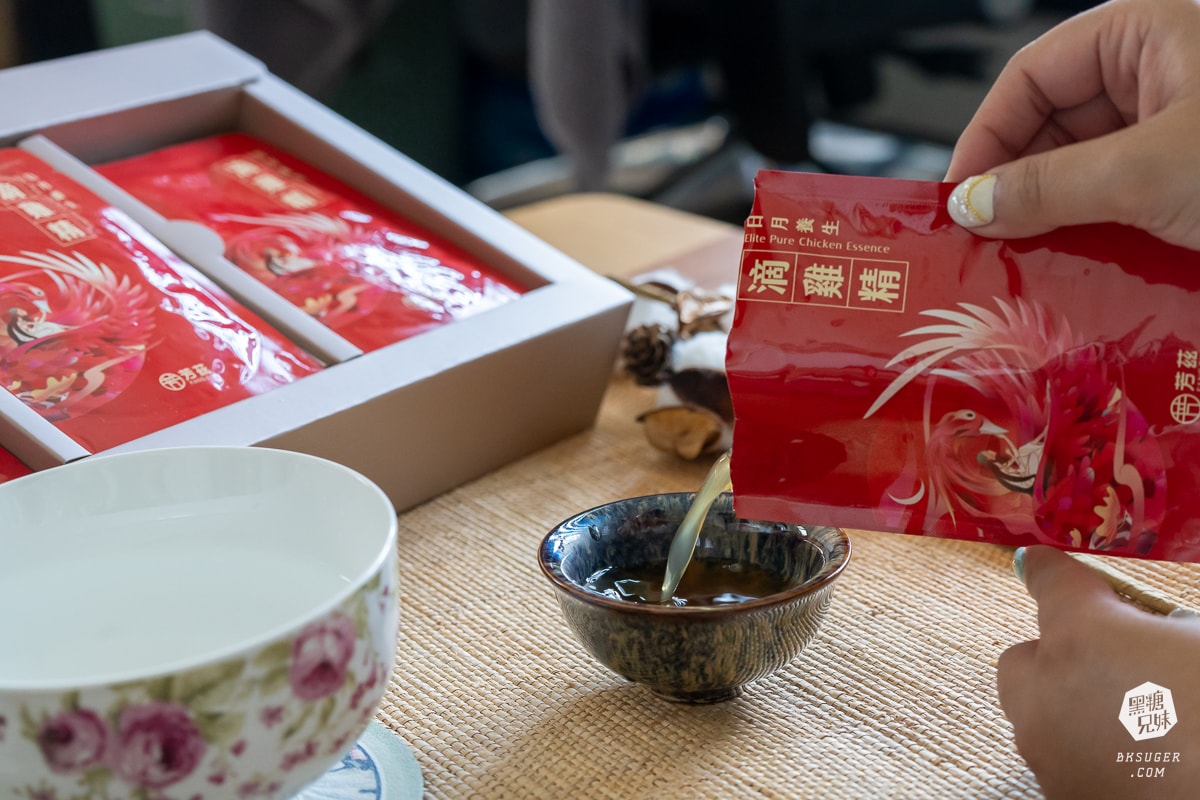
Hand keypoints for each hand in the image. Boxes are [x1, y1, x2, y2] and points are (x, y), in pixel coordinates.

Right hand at [944, 0, 1199, 248]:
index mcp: (1147, 34)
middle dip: (1014, 186)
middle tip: (984, 238)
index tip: (958, 196)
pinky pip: (1118, 202)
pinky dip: (1092, 235)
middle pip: (1050, 126)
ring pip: (1081, 171)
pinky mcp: (1186, 179)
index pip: (1031, 75)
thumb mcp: (1148, 172)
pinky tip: (1073, 268)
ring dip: (1051, 219)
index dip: (985, 136)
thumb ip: (1050, 186)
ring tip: (1025, 260)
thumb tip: (974, 204)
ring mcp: (1176, 129)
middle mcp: (1159, 75)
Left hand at [998, 546, 1199, 798]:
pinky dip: (1088, 754)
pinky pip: (1062, 760)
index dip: (1049, 570)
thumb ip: (1172, 626)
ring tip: (1138, 723)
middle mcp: (1044, 690)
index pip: (1051, 581)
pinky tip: (1139, 761)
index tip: (1038, 563)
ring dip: (1074, 709)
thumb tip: (1161, 629)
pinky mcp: (1057, 795)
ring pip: (1039, 714)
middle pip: (1026, 657)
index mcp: (1084, 636)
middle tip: (1117, 666)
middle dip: (1059, 656)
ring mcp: (1045, 751)